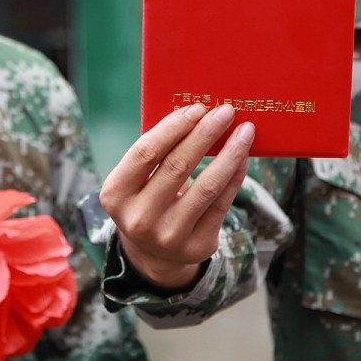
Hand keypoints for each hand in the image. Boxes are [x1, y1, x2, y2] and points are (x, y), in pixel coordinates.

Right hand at [99, 103, 252, 291]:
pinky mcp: (197, 246)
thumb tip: (199, 114)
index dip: (173, 127)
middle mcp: (139, 218)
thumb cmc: (146, 197)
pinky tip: (243, 156)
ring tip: (244, 131)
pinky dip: (235, 175)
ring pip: (207, 186)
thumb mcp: (135, 179)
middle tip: (226, 111)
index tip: (198, 108)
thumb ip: (157, 152)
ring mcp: (169, 236)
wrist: (153, 252)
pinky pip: (222, 204)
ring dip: (231, 153)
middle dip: (206, 133)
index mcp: (115, 194)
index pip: (146, 152)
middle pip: (178, 166)